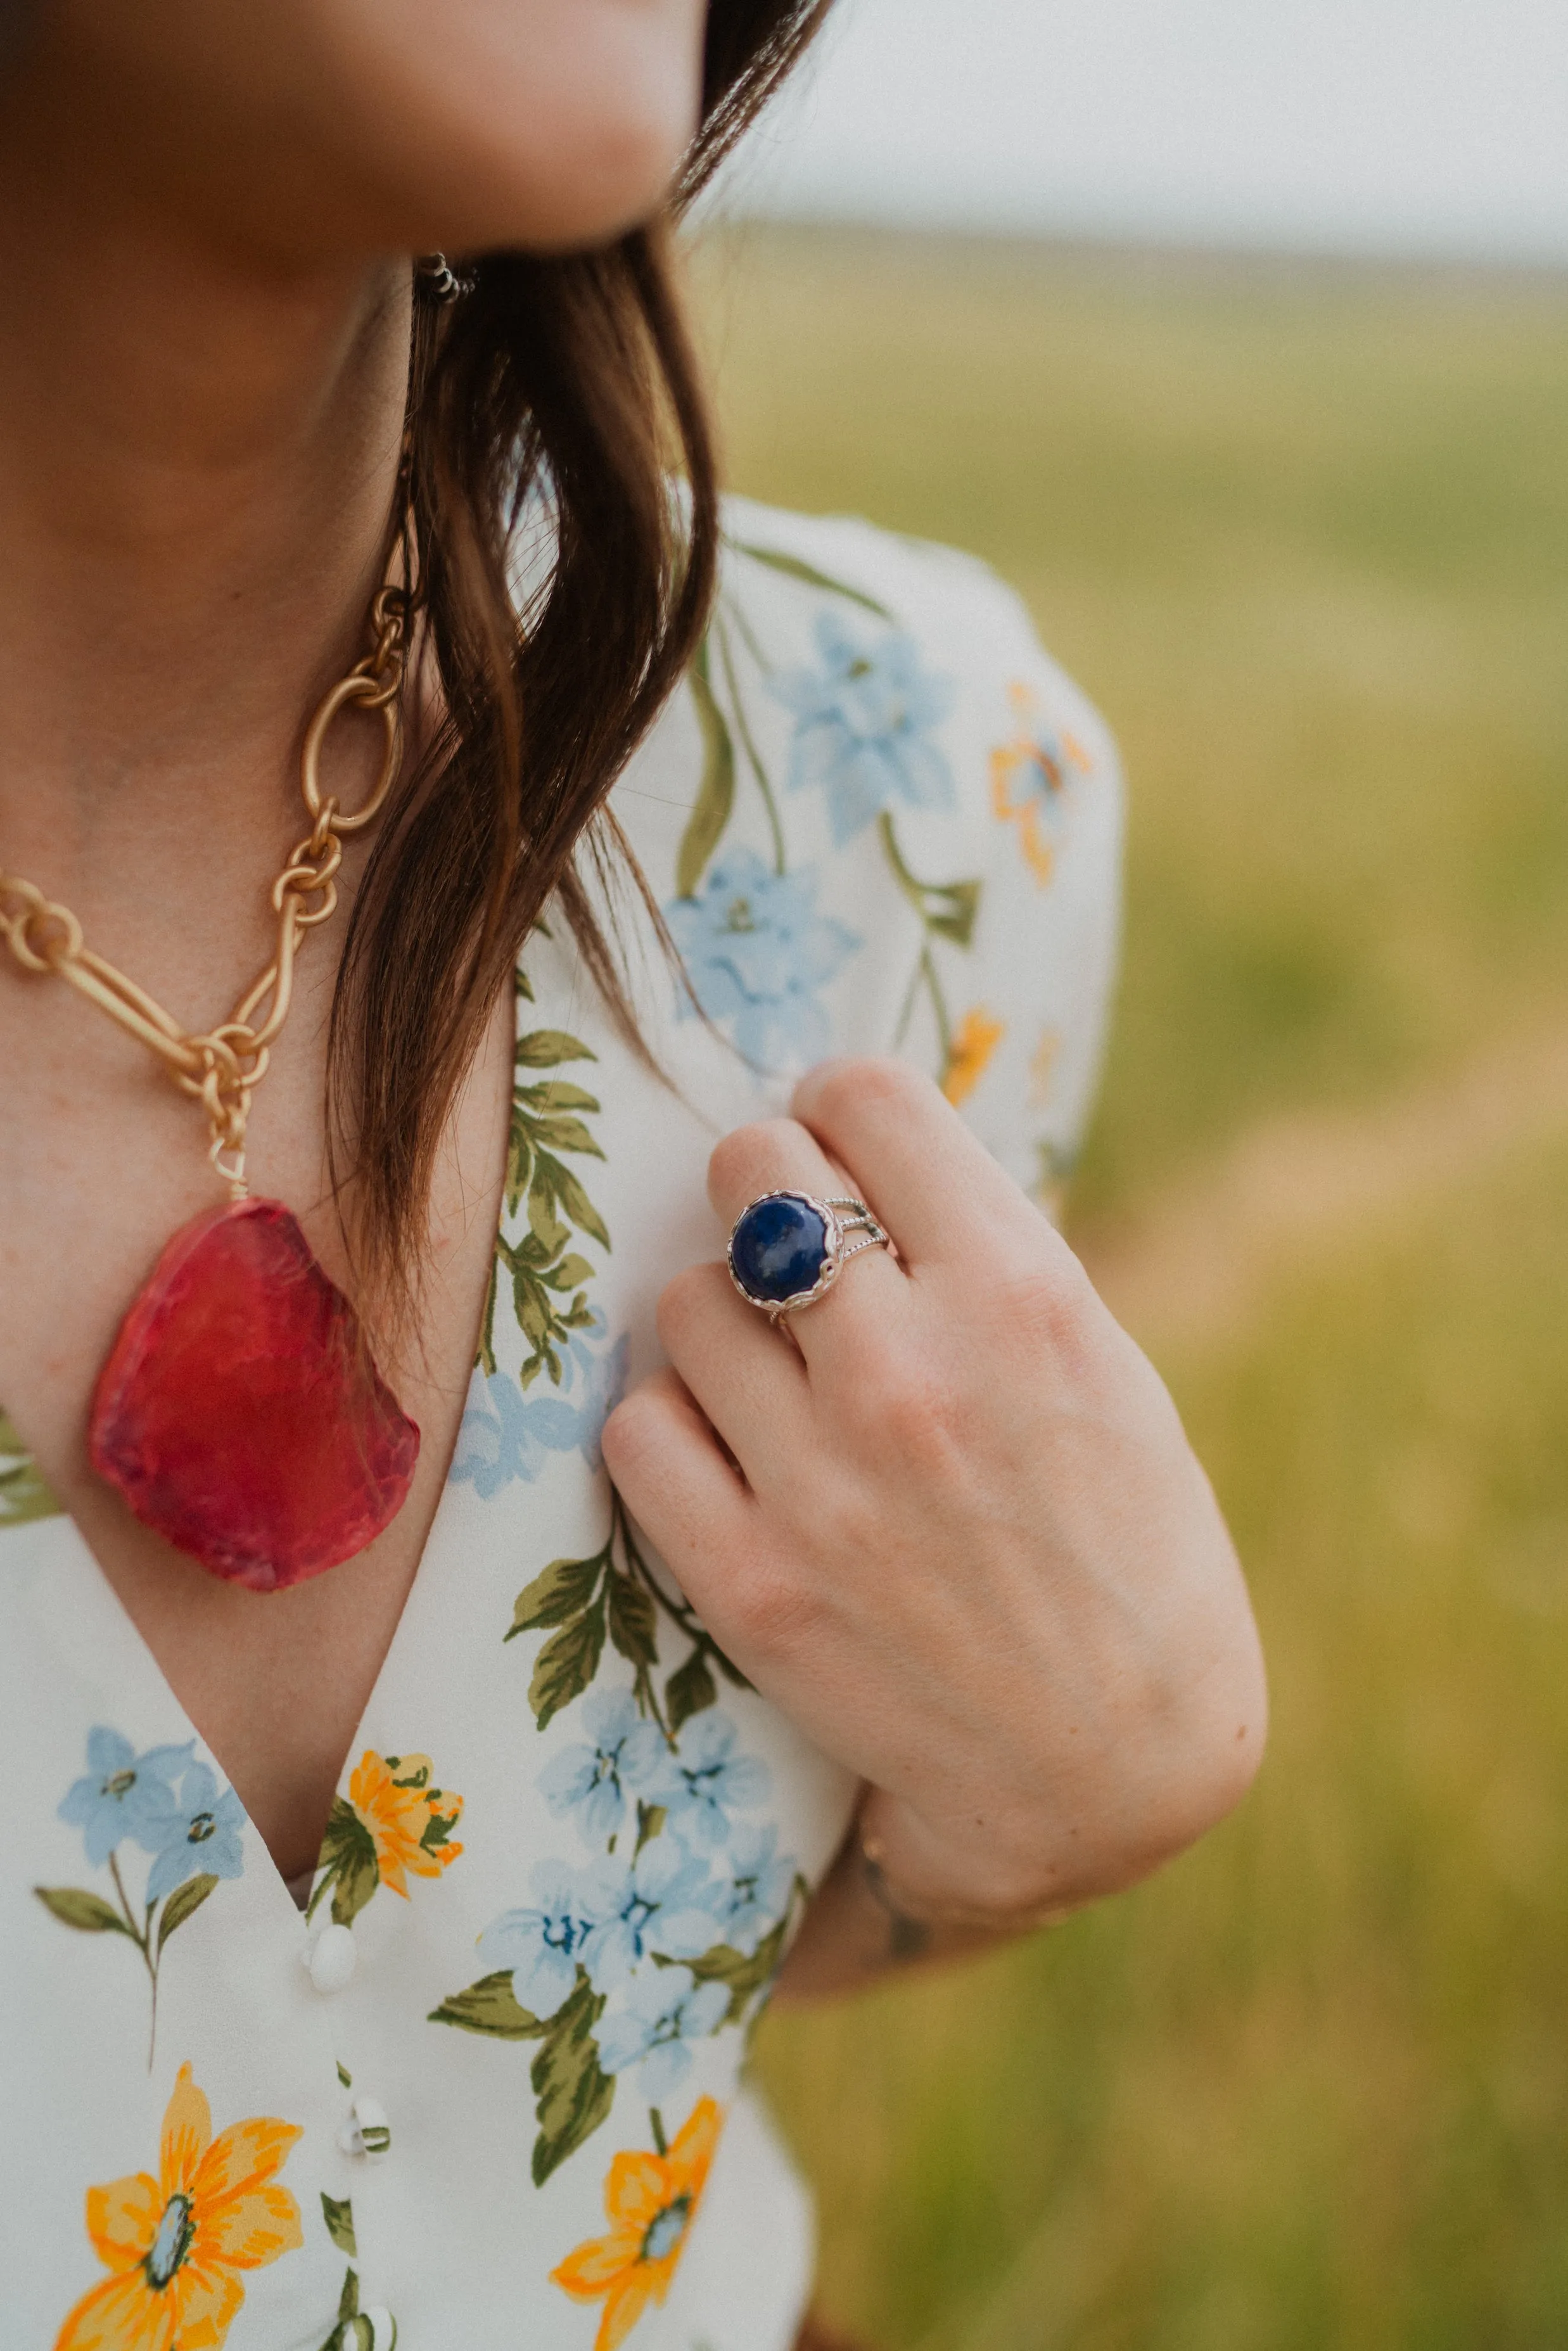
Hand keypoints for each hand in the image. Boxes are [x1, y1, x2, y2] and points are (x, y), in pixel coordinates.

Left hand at [601, 1058, 1265, 1928]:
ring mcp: (820, 1482)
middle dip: (766, 1190)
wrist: (1113, 1769)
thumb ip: (983, 1257)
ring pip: (684, 1300)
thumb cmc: (1125, 1546)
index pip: (864, 1097)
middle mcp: (911, 1374)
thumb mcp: (1103, 1366)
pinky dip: (678, 1430)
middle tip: (793, 1249)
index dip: (843, 1108)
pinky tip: (739, 1456)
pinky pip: (640, 1429)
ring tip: (780, 1375)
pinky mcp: (749, 1583)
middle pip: (751, 1171)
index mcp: (1024, 1296)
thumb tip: (853, 1154)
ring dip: (724, 1322)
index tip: (843, 1148)